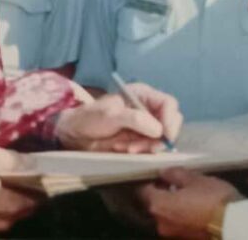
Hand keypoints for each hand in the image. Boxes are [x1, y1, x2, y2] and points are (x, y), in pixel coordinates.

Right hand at [0, 144, 40, 237]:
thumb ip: (12, 160)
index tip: (40, 189)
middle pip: (14, 217)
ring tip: (5, 203)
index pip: (28, 204)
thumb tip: (34, 164)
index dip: (36, 197)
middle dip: (22, 207)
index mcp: (0, 202)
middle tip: (25, 194)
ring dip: (5, 216)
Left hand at [55, 82, 181, 152]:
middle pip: (170, 123)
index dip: (170, 119)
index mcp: (143, 95)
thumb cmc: (91, 117)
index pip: (168, 104)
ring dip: (146, 147)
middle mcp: (148, 110)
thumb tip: (158, 130)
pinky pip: (150, 149)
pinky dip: (140, 152)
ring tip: (125, 147)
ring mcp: (146, 127)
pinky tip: (123, 149)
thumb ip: (135, 119)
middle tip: (141, 147)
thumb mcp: (111, 114)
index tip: (164, 135)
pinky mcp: (141, 141)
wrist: (77, 134)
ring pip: (161, 140)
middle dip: (158, 138)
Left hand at [137, 168, 241, 237]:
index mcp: (158, 206)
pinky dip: (179, 216)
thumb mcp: (195, 179)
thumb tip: (163, 173)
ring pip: (164, 216)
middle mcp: (160, 223)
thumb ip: (174, 174)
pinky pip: (176, 225)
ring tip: (183, 195)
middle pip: (151, 206)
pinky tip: (190, 208)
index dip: (147, 181)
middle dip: (159, 194)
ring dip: (169, 206)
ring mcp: (172, 235)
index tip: (155, 174)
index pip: (141, 191)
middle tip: (169, 182)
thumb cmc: (212, 198)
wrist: (234, 226)